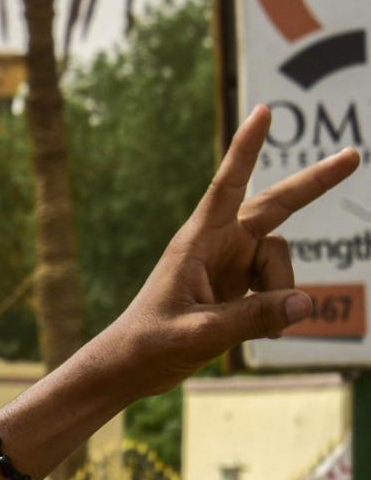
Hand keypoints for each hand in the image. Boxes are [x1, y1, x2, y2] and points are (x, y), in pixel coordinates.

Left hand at [105, 106, 359, 397]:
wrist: (130, 368)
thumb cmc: (150, 345)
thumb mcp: (200, 334)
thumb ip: (252, 319)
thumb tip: (308, 303)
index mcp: (198, 241)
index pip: (228, 186)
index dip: (246, 149)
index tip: (263, 111)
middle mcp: (218, 245)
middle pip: (275, 207)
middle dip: (313, 185)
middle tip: (354, 156)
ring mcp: (230, 265)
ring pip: (281, 262)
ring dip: (280, 291)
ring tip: (254, 327)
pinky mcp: (238, 287)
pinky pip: (278, 288)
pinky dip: (278, 309)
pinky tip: (261, 334)